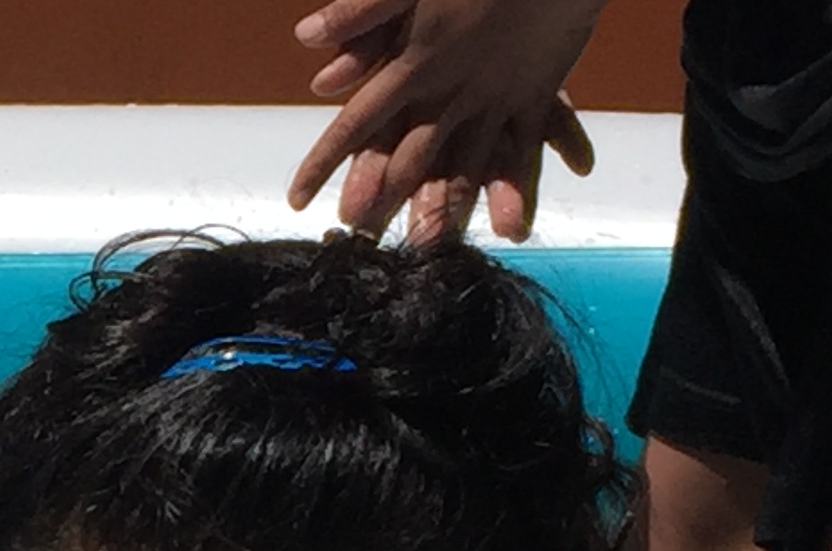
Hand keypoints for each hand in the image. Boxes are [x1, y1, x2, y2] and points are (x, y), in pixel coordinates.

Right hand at [287, 0, 604, 242]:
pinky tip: (523, 223)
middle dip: (398, 204)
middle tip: (387, 243)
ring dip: (462, 206)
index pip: (358, 125)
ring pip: (470, 165)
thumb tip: (307, 36)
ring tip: (460, 246)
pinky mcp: (535, 94)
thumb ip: (366, 11)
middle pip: (412, 162)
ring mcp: (489, 99)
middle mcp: (443, 95)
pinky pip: (532, 145)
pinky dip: (528, 182)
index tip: (296, 200)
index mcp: (410, 69)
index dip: (327, 162)